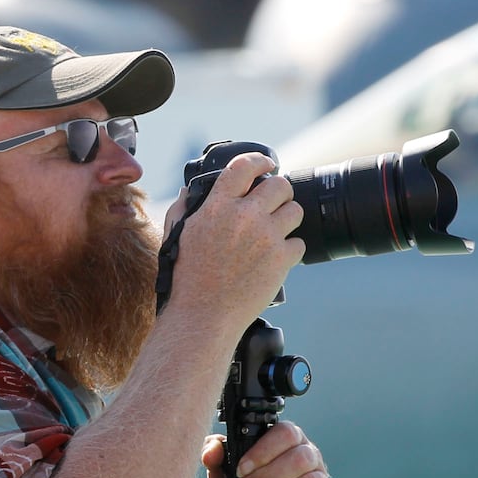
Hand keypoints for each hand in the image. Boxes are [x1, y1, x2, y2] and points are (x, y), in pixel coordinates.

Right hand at [164, 153, 304, 329]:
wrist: (204, 315)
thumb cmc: (187, 279)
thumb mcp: (178, 236)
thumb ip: (185, 208)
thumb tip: (190, 190)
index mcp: (217, 207)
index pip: (244, 166)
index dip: (260, 161)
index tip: (267, 164)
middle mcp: (244, 216)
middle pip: (280, 185)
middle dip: (280, 191)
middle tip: (275, 202)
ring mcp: (266, 237)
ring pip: (295, 210)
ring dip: (288, 218)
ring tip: (276, 231)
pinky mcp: (281, 259)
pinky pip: (299, 243)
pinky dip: (290, 250)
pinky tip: (276, 257)